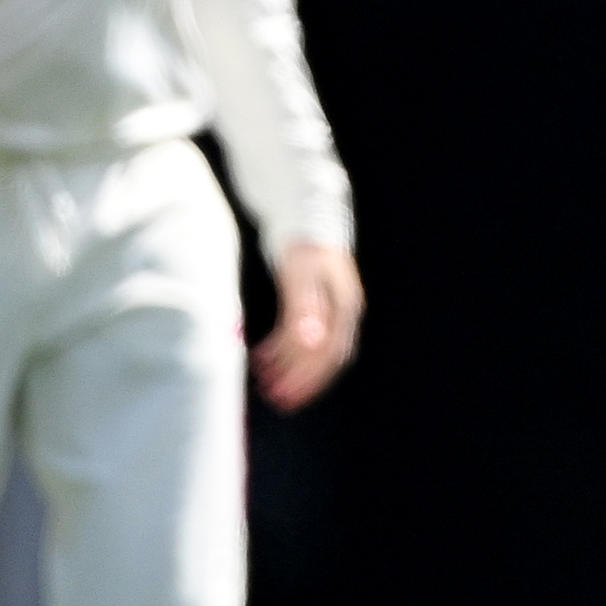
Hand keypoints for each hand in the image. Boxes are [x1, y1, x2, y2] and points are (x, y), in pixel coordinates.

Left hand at [254, 238, 364, 412]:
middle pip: (324, 356)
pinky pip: (300, 334)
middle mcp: (341, 310)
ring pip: (311, 347)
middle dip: (300, 379)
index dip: (310, 378)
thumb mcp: (300, 274)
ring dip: (289, 367)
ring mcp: (328, 306)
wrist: (301, 208)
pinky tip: (262, 356)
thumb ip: (305, 308)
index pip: (331, 353)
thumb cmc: (302, 239)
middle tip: (275, 398)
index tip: (288, 395)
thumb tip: (310, 342)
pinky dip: (282, 348)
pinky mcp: (311, 301)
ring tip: (264, 382)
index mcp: (344, 305)